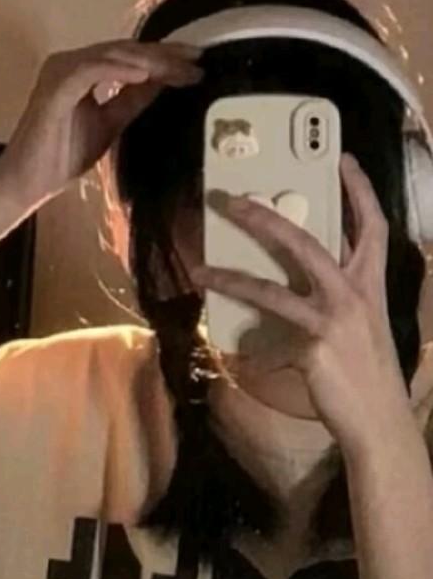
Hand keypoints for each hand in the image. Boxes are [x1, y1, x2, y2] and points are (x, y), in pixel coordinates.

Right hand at [0, 40, 201, 207]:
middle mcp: (70, 64)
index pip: (128, 58)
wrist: (29, 182)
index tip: (195, 66)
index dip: (164, 59)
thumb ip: (131, 101)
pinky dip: (120, 70)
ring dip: (149, 61)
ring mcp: (61, 72)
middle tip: (197, 60)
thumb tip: (162, 82)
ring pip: (112, 56)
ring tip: (179, 70)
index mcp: (81, 71)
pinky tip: (146, 75)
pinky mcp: (56, 87)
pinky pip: (92, 70)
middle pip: (124, 50)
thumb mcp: (109, 124)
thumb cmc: (62, 157)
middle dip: (164, 55)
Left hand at [189, 155, 414, 452]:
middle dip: (266, 218)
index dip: (358, 190)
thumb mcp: (359, 324)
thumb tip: (294, 285)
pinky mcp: (312, 346)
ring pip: (273, 286)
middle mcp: (354, 294)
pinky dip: (246, 339)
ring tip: (199, 269)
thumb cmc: (366, 370)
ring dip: (231, 276)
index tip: (343, 159)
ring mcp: (333, 320)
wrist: (379, 419)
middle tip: (230, 200)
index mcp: (370, 284)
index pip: (371, 226)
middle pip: (307, 242)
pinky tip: (224, 338)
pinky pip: (266, 335)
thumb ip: (333, 297)